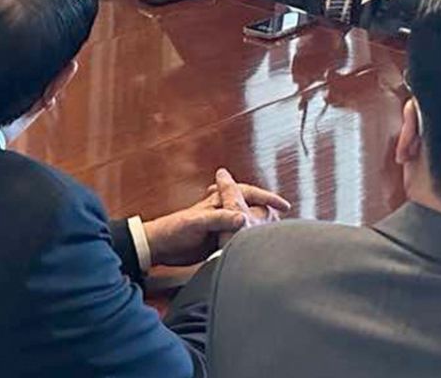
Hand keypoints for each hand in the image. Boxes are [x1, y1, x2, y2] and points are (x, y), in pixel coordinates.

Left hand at [142, 168, 289, 266]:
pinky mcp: (215, 240)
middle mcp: (221, 212)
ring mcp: (219, 226)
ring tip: (274, 232)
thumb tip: (243, 218)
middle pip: (250, 206)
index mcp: (218, 203)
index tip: (283, 206)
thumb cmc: (173, 230)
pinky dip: (248, 238)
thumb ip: (219, 219)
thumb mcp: (197, 223)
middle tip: (283, 218)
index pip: (247, 194)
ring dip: (259, 225)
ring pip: (245, 222)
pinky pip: (237, 236)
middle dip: (267, 209)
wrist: (157, 245)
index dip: (266, 199)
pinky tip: (254, 244)